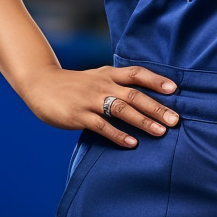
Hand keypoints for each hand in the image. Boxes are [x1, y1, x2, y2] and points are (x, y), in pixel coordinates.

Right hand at [21, 64, 178, 148]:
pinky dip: (118, 135)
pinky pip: (102, 126)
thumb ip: (117, 84)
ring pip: (121, 109)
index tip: (174, 89)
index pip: (136, 73)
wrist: (41, 84)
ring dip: (142, 121)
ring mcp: (90, 99)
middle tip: (175, 119)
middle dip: (156, 107)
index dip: (156, 80)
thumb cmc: (74, 85)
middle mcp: (102, 84)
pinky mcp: (78, 115)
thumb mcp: (97, 77)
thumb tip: (144, 97)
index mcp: (108, 74)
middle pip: (134, 94)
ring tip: (160, 132)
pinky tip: (131, 144)